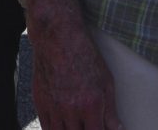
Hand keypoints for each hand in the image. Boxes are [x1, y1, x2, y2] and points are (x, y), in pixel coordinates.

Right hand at [28, 6, 121, 129]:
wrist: (57, 37)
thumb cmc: (84, 55)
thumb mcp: (106, 81)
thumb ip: (111, 109)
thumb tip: (117, 129)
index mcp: (91, 106)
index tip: (99, 129)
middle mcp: (71, 110)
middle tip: (87, 125)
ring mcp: (53, 107)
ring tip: (76, 125)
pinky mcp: (39, 102)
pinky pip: (46, 128)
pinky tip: (62, 126)